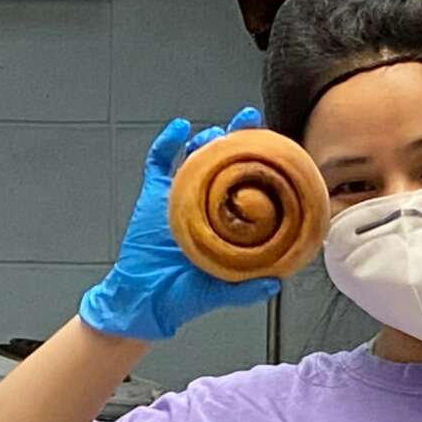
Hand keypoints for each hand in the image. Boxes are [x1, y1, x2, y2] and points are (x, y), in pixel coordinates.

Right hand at [79, 108, 280, 340]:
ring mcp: (179, 197)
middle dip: (236, 138)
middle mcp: (206, 206)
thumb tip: (277, 281)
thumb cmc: (184, 297)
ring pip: (195, 157)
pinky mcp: (154, 196)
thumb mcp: (222, 292)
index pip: (249, 186)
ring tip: (216, 133)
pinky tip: (178, 128)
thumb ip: (248, 289)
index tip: (276, 147)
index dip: (260, 165)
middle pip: (224, 164)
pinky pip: (158, 162)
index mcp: (226, 224)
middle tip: (249, 120)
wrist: (144, 300)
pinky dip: (166, 143)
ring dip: (206, 139)